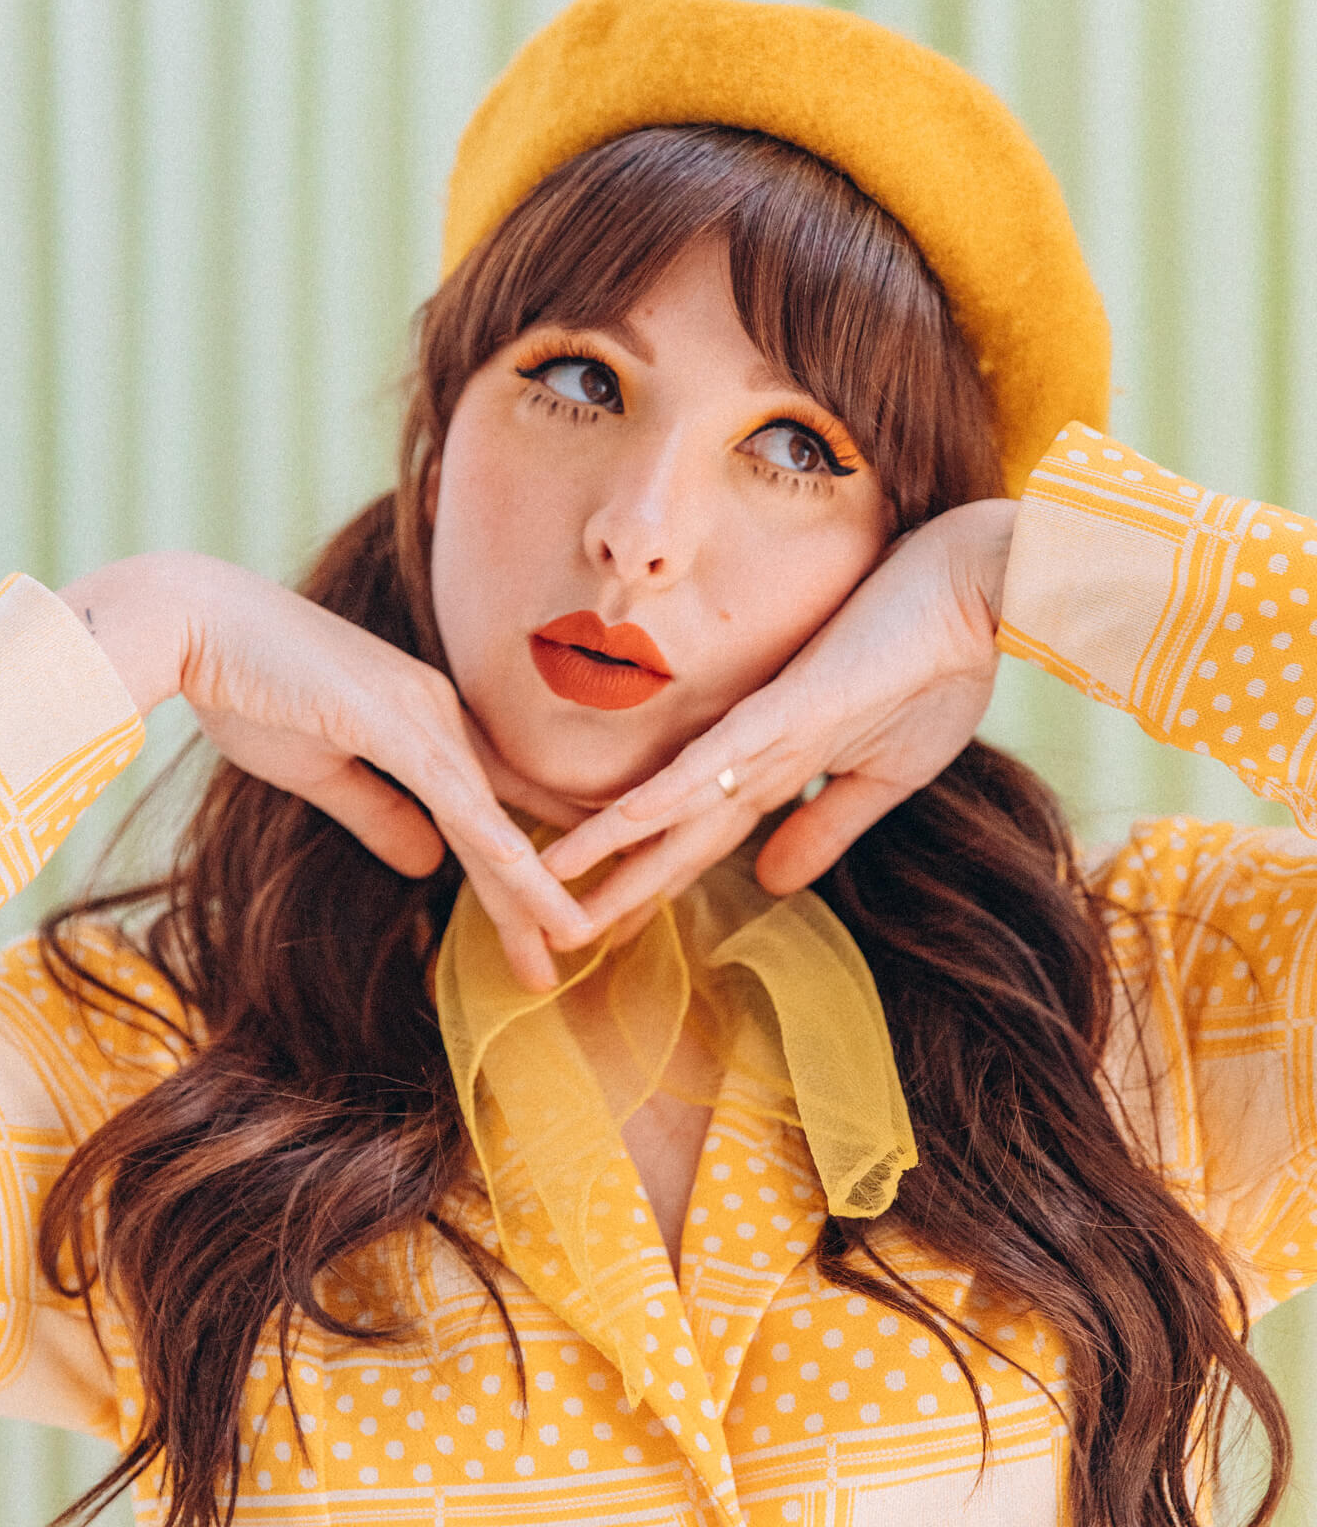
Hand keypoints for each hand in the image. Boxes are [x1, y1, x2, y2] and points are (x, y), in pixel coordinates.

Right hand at [56, 552, 592, 990]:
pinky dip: (486, 829)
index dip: (527, 872)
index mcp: (427, 728)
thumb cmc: (250, 687)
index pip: (489, 815)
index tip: (558, 922)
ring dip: (531, 883)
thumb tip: (429, 867)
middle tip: (580, 951)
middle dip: (540, 896)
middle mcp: (440, 717)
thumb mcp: (321, 772)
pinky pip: (446, 785)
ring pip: (488, 815)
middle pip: (503, 823)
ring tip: (575, 937)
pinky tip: (523, 872)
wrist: (192, 621)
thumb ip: (379, 815)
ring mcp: (418, 713)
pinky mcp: (385, 716)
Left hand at [539, 500, 1018, 937]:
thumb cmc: (942, 669)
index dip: (653, 884)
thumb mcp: (886, 775)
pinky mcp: (787, 706)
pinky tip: (613, 826)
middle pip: (669, 831)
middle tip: (556, 931)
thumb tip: (771, 886)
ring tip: (547, 884)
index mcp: (778, 763)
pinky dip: (664, 795)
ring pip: (671, 801)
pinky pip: (713, 759)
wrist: (979, 595)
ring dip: (609, 847)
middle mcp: (754, 747)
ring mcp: (764, 727)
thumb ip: (824, 827)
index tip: (611, 924)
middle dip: (614, 885)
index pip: (701, 837)